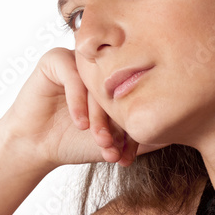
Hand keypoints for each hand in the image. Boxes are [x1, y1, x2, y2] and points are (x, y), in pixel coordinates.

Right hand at [1, 48, 135, 167]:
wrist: (36, 146)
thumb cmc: (73, 141)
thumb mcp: (113, 142)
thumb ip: (140, 135)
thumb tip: (178, 134)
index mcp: (114, 79)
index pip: (132, 95)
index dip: (132, 126)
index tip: (127, 155)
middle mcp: (97, 66)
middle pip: (117, 87)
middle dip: (116, 123)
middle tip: (112, 147)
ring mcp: (77, 60)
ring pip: (96, 82)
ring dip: (99, 115)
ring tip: (99, 139)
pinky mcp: (55, 59)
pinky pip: (72, 75)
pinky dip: (78, 102)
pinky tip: (79, 124)